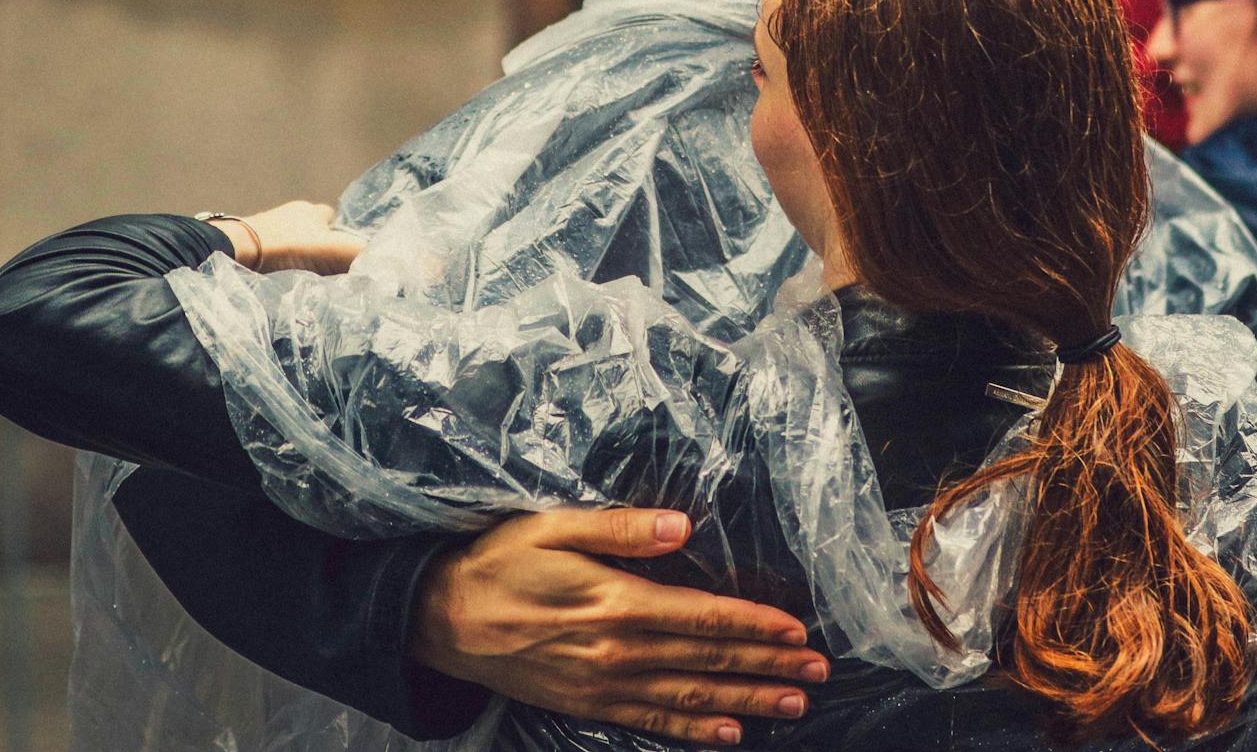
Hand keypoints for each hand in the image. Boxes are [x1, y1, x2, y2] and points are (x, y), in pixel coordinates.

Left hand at [206, 201, 363, 274]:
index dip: (343, 239)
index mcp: (312, 210)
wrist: (236, 252)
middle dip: (319, 250)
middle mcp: (289, 214)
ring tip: (302, 281)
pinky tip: (280, 281)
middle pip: (312, 232)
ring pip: (292, 244)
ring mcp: (266, 228)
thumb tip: (397, 268)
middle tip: (325, 273)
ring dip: (297, 259)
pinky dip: (278, 266)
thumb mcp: (336, 250)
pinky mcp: (248, 244)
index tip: (346, 260)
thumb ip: (365, 256)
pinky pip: (272, 255)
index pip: (334, 220)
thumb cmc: (289, 246)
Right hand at [411, 507, 827, 744]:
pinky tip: (729, 735)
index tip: (798, 632)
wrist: (438, 618)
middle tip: (819, 673)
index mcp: (616, 602)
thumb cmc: (499, 561)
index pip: (703, 617)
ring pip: (689, 695)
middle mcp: (616, 651)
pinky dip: (693, 730)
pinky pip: (650, 722)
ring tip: (793, 705)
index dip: (755, 625)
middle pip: (707, 659)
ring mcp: (602, 684)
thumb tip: (681, 525)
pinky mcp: (587, 704)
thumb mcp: (553, 526)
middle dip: (768, 666)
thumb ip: (620, 529)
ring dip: (745, 701)